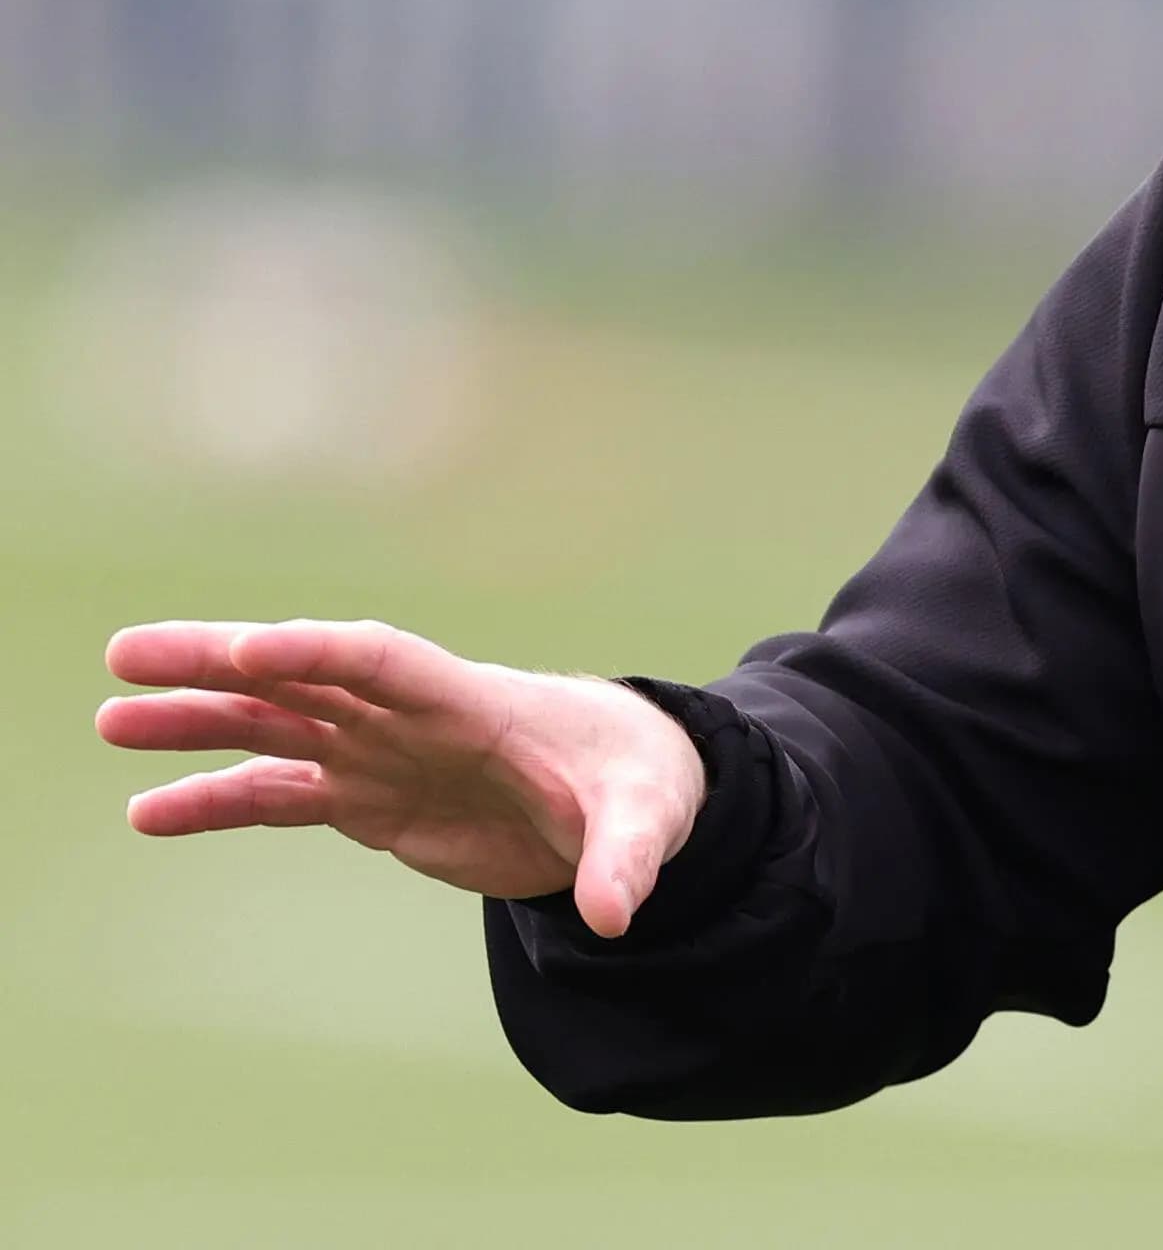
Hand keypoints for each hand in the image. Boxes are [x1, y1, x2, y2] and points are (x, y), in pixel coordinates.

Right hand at [97, 619, 707, 938]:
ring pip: (275, 724)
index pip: (388, 663)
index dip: (321, 653)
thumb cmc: (639, 780)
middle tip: (127, 654)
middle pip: (304, 677)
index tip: (252, 651)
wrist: (624, 790)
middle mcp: (414, 717)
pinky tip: (149, 812)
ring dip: (197, 721)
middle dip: (220, 662)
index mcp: (476, 702)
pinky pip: (281, 791)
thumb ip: (626, 859)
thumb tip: (615, 914)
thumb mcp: (646, 816)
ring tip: (112, 720)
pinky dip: (219, 799)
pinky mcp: (371, 796)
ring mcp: (384, 752)